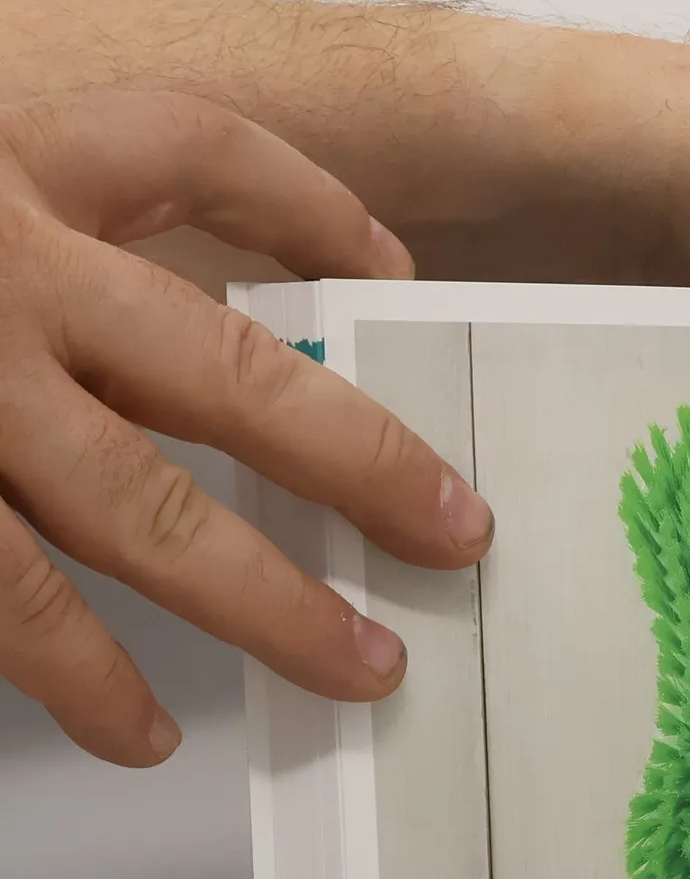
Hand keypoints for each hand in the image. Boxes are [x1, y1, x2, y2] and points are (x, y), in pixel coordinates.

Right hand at [0, 90, 493, 766]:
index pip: (189, 154)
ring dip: (257, 601)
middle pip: (226, 372)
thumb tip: (222, 248)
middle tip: (452, 531)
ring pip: (130, 510)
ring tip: (351, 668)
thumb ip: (48, 194)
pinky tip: (135, 724)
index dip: (307, 203)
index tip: (390, 264)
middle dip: (358, 460)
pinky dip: (74, 673)